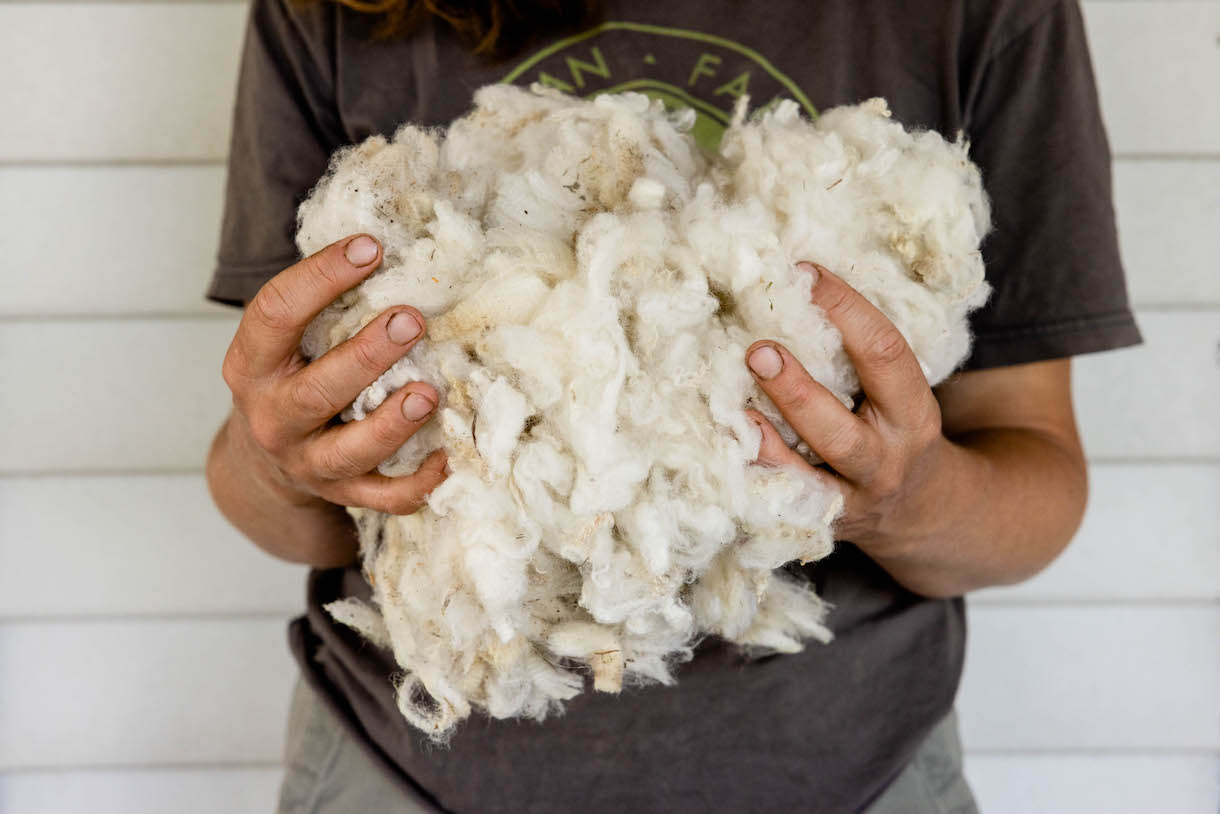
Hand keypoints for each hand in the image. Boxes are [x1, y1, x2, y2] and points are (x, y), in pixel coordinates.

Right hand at [220, 233, 447, 515]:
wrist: (263, 464)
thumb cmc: (292, 376)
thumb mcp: (287, 339)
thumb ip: (324, 300)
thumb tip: (391, 233)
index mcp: (252, 365)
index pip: (275, 314)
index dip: (321, 277)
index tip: (371, 246)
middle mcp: (273, 417)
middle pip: (316, 390)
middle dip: (366, 355)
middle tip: (411, 319)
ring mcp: (308, 462)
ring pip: (350, 451)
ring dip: (393, 422)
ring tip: (429, 393)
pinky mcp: (343, 495)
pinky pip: (384, 499)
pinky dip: (418, 484)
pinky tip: (449, 456)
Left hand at [744, 261, 951, 552]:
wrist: (921, 512)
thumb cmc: (895, 429)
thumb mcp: (899, 392)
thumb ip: (860, 352)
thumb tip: (798, 280)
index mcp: (912, 413)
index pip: (884, 353)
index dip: (847, 309)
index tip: (805, 272)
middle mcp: (885, 460)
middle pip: (840, 431)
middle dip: (796, 390)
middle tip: (758, 349)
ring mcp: (849, 498)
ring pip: (803, 475)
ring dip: (763, 440)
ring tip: (730, 404)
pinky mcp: (817, 522)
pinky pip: (777, 500)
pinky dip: (750, 473)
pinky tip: (723, 445)